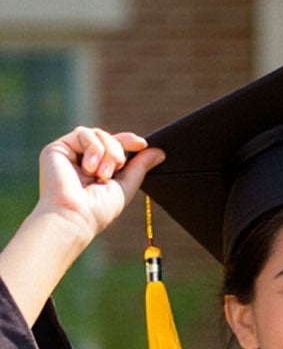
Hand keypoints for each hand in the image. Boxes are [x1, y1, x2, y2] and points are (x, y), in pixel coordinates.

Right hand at [33, 128, 158, 246]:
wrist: (75, 215)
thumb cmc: (99, 209)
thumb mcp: (126, 186)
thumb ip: (140, 167)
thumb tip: (159, 151)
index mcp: (98, 168)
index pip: (115, 146)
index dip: (129, 141)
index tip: (142, 144)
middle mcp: (83, 160)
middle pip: (108, 137)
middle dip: (118, 150)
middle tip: (116, 169)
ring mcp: (70, 153)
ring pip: (97, 133)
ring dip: (107, 151)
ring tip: (102, 174)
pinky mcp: (57, 148)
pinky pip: (83, 133)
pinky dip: (93, 148)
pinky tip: (89, 168)